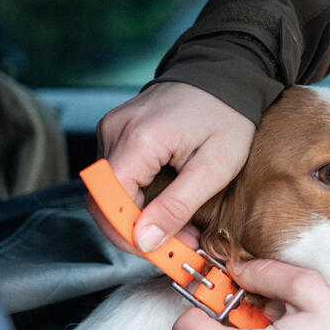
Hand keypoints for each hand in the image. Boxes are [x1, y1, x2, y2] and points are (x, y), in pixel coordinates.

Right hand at [96, 82, 254, 253]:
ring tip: (179, 230)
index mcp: (139, 138)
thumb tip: (145, 240)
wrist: (225, 76)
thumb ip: (177, 206)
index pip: (109, 200)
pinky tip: (166, 208)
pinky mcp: (117, 133)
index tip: (161, 254)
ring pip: (107, 191)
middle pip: (102, 199)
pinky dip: (137, 200)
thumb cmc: (226, 116)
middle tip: (176, 249)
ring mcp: (112, 129)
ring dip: (137, 218)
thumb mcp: (214, 168)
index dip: (128, 234)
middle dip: (135, 232)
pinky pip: (116, 176)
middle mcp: (115, 131)